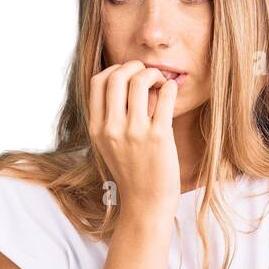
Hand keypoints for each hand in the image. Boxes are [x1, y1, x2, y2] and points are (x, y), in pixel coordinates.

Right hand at [87, 60, 180, 222]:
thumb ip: (110, 117)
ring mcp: (135, 132)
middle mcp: (112, 128)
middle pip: (117, 76)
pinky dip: (169, 87)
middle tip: (148, 72)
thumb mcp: (108, 145)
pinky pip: (165, 96)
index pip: (98, 81)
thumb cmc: (132, 171)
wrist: (146, 203)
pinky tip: (171, 92)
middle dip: (134, 66)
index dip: (114, 69)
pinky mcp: (158, 137)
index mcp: (97, 128)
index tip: (128, 73)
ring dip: (154, 74)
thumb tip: (124, 82)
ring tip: (161, 81)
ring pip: (140, 82)